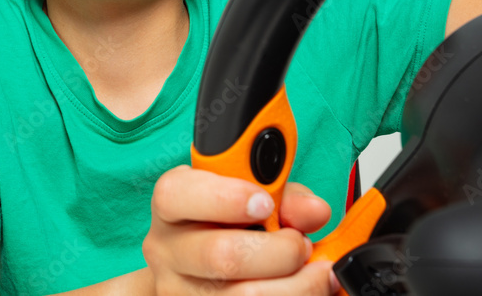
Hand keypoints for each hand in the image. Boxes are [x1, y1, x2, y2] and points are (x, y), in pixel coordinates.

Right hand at [143, 165, 339, 293]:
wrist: (210, 266)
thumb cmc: (234, 221)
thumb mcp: (256, 195)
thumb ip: (284, 196)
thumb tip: (313, 211)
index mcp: (172, 206)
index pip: (177, 196)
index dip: (226, 198)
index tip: (266, 202)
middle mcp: (168, 251)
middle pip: (221, 256)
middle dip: (280, 251)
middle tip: (303, 244)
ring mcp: (181, 292)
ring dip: (297, 285)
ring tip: (314, 271)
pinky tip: (305, 290)